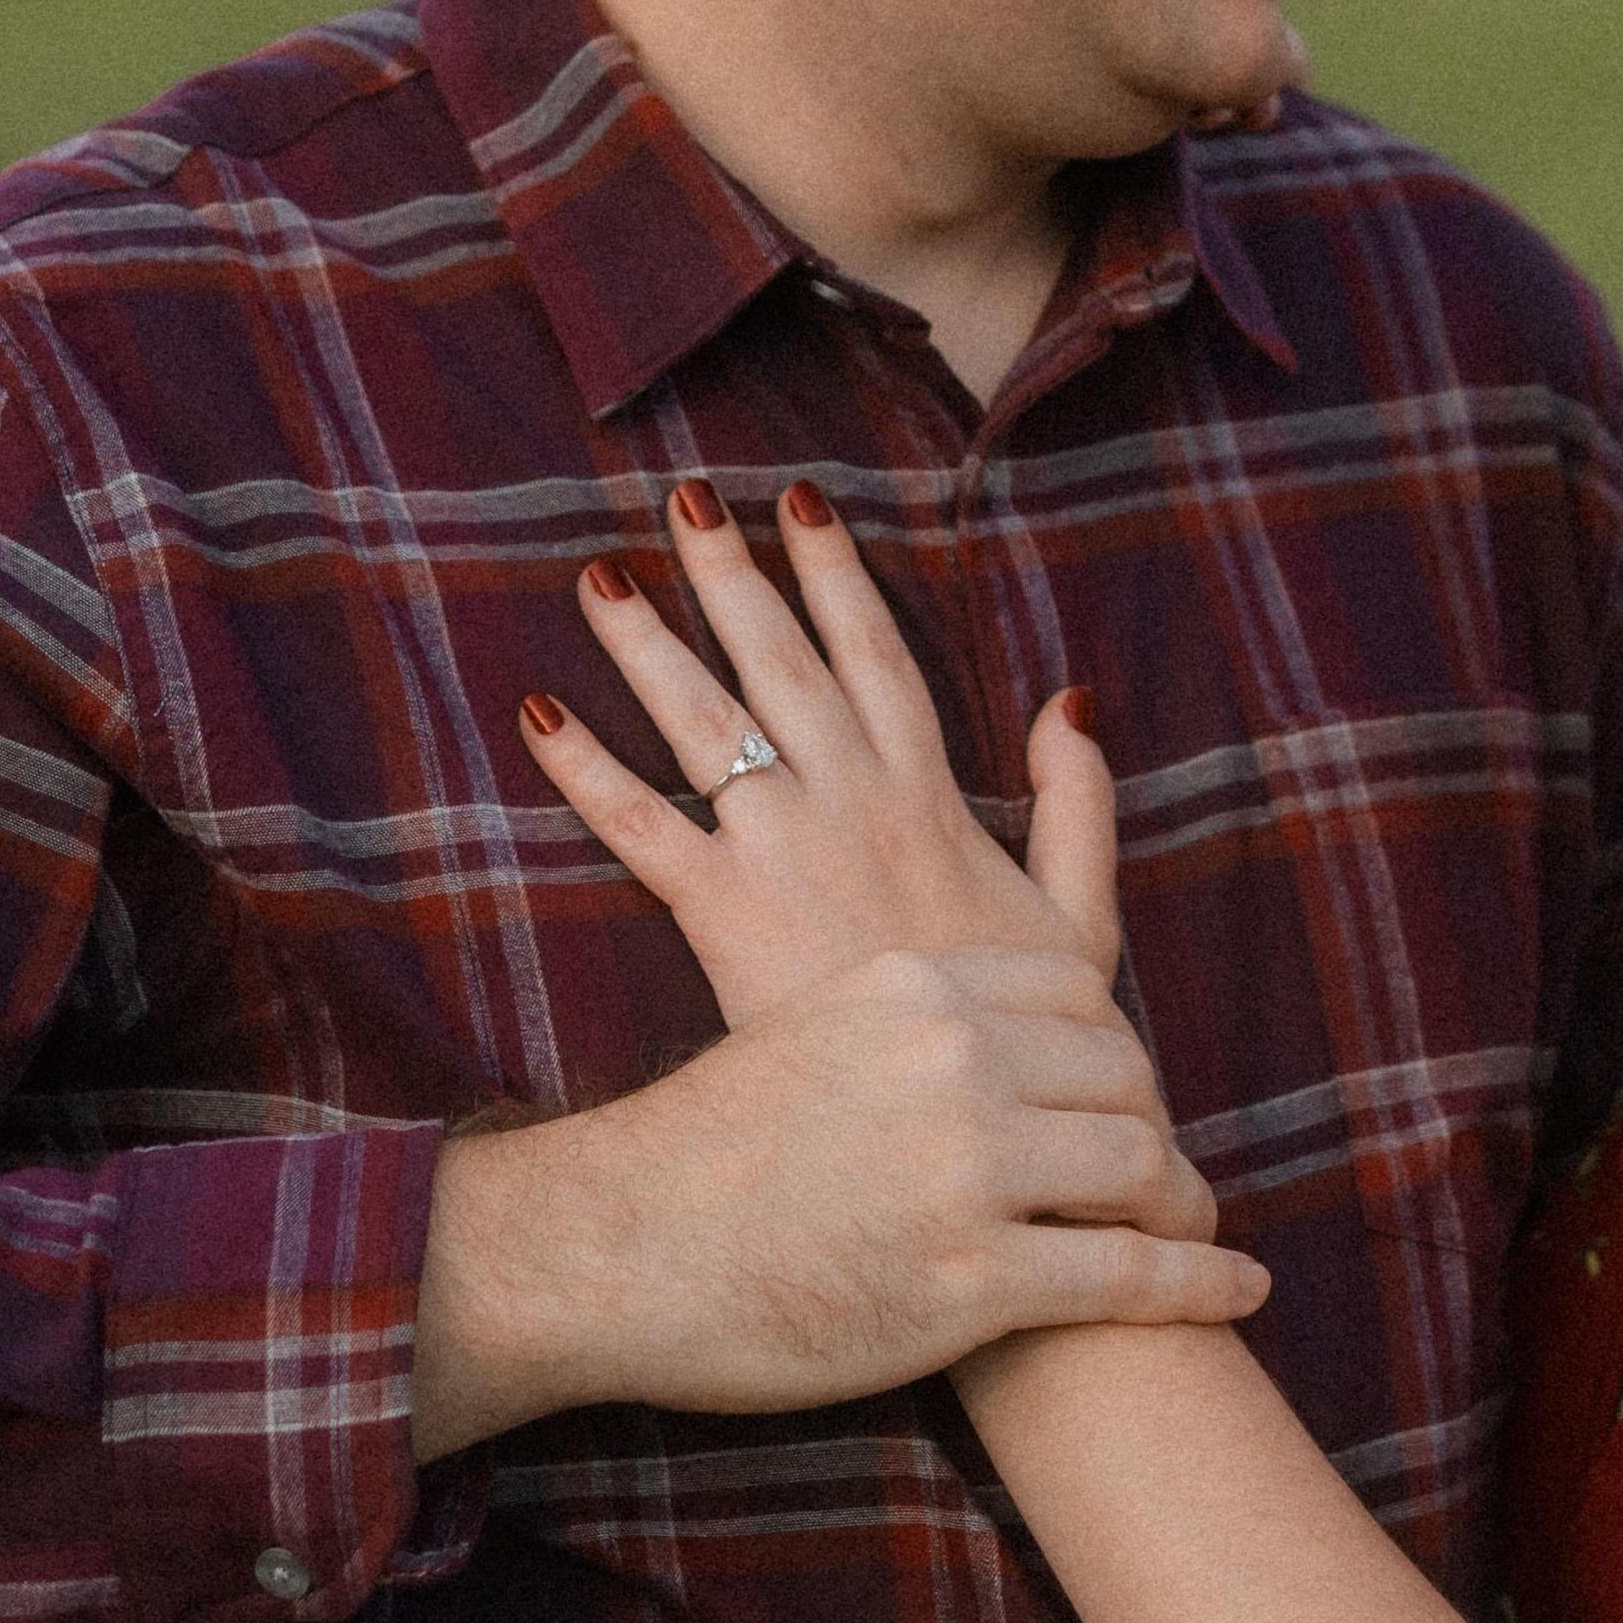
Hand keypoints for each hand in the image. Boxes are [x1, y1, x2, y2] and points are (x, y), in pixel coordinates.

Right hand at [409, 939, 1261, 1456]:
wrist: (614, 1248)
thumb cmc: (703, 1151)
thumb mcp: (811, 1023)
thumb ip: (911, 1017)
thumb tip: (993, 1033)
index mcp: (917, 985)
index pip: (1078, 989)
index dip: (1114, 1048)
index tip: (1119, 1092)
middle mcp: (955, 1059)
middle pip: (1124, 1073)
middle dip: (1154, 1125)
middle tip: (1163, 1173)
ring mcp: (967, 1169)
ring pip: (1139, 1166)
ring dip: (1183, 1206)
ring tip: (1196, 1234)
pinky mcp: (970, 1280)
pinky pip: (1125, 1277)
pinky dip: (1199, 1285)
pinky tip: (1236, 1289)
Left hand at [528, 480, 1126, 1025]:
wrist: (969, 1125)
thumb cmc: (1027, 1041)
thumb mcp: (1082, 920)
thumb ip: (1080, 806)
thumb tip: (1070, 700)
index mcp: (929, 798)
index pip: (876, 658)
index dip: (838, 578)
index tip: (803, 505)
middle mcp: (851, 801)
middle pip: (780, 663)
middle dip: (732, 574)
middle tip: (684, 497)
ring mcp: (784, 851)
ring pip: (705, 722)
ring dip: (649, 644)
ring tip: (599, 575)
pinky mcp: (724, 914)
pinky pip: (641, 827)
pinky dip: (586, 770)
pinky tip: (540, 715)